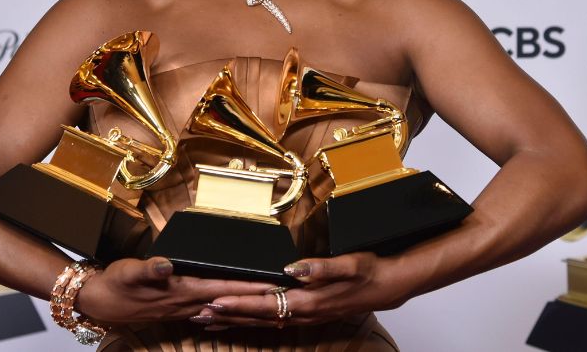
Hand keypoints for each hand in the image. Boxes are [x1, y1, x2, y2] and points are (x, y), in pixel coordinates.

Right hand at [76, 257, 275, 323]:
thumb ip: (149, 268)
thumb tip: (167, 264)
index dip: (247, 285)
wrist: (98, 302)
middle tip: (281, 293)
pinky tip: (230, 312)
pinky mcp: (176, 310)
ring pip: (220, 308)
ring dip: (243, 306)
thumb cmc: (116, 283)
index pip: (222, 287)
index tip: (270, 283)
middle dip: (255, 297)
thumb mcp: (130, 272)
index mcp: (180, 291)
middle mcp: (186, 303)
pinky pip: (207, 312)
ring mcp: (182, 309)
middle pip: (228, 299)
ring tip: (266, 304)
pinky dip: (224, 311)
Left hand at [193, 253, 407, 328]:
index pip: (265, 303)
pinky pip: (275, 319)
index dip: (238, 303)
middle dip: (228, 316)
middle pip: (258, 317)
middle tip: (199, 314)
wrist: (387, 286)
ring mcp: (305, 316)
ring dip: (237, 319)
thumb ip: (318, 268)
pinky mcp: (308, 313)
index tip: (214, 301)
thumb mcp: (347, 264)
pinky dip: (254, 319)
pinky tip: (245, 318)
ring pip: (264, 321)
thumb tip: (291, 268)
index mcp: (308, 301)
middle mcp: (303, 313)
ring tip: (212, 317)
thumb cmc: (367, 272)